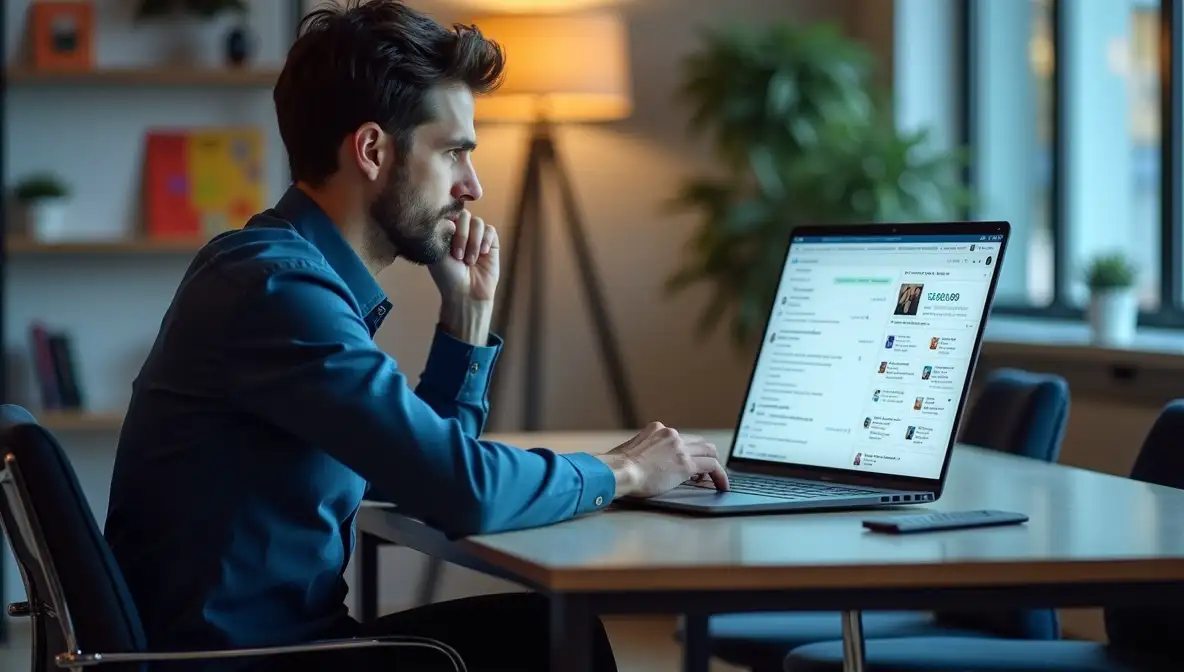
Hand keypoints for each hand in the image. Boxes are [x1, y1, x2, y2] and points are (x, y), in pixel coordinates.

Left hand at [428, 210, 498, 302]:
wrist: (466, 292)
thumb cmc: (447, 275)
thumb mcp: (437, 251)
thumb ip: (442, 229)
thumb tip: (451, 215)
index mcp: (446, 231)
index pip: (449, 213)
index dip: (450, 219)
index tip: (448, 232)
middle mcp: (461, 231)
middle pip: (464, 216)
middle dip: (461, 235)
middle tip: (458, 256)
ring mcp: (477, 236)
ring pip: (478, 223)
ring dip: (473, 242)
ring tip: (470, 261)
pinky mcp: (491, 242)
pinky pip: (490, 231)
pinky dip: (485, 241)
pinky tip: (482, 255)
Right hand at [597, 422, 729, 497]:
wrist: (619, 471)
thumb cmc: (617, 467)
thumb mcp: (631, 450)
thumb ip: (644, 452)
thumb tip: (646, 463)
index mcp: (656, 429)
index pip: (680, 438)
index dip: (686, 452)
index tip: (686, 462)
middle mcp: (671, 434)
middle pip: (698, 442)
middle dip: (704, 455)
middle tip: (704, 471)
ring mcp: (680, 448)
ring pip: (709, 451)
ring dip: (714, 465)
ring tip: (717, 479)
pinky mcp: (686, 464)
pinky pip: (712, 466)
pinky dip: (720, 475)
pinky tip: (722, 486)